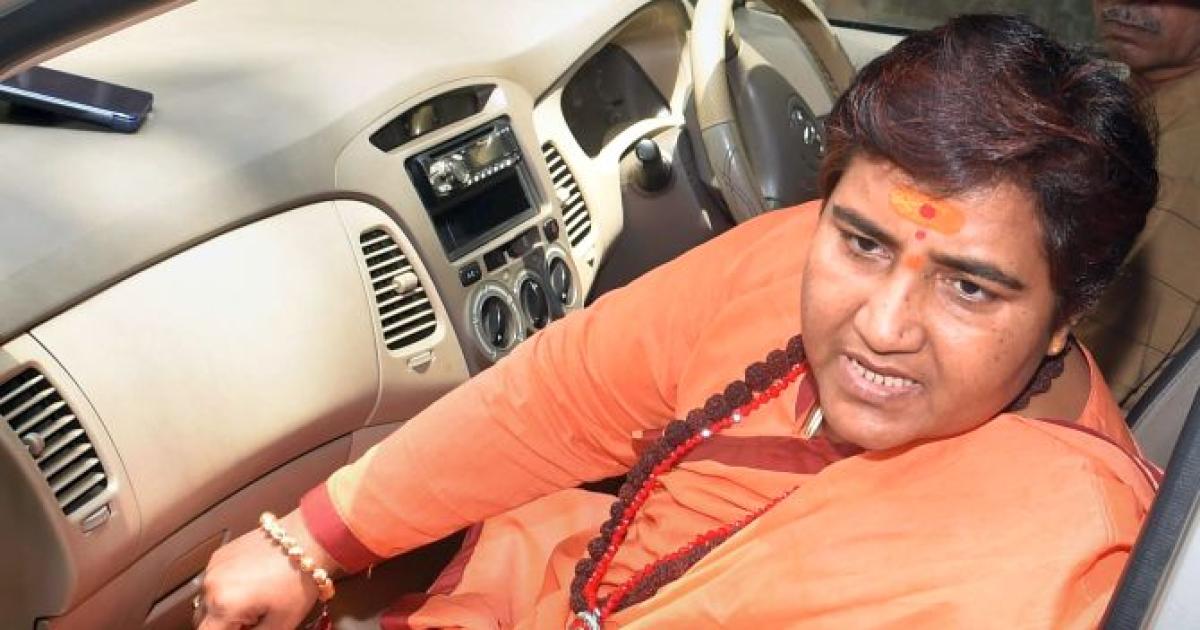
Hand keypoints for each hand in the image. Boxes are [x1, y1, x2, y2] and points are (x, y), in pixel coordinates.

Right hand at [195, 510, 339, 628]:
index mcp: (223, 606)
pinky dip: (227, 588)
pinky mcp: (221, 554)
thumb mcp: (281, 624)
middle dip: (226, 624)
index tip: (244, 629)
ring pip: (209, 600)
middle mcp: (212, 585)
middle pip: (205, 620)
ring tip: (255, 601)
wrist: (307, 540)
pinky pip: (215, 581)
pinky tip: (252, 585)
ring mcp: (214, 567)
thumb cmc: (298, 580)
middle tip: (254, 619)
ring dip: (224, 607)